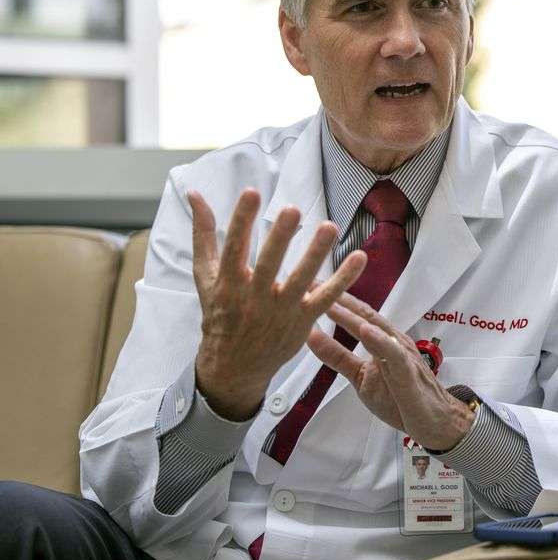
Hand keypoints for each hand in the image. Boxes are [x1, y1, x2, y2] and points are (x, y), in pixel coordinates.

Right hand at [188, 188, 366, 420]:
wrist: (234, 366)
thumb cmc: (219, 314)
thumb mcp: (205, 276)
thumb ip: (204, 234)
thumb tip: (195, 194)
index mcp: (228, 284)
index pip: (234, 248)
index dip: (241, 221)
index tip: (251, 193)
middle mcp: (254, 298)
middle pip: (269, 265)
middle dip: (280, 238)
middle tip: (292, 210)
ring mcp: (281, 311)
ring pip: (301, 280)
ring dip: (316, 254)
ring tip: (329, 226)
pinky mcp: (303, 320)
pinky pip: (326, 299)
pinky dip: (344, 279)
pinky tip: (359, 257)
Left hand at [307, 292, 474, 450]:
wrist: (434, 422)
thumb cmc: (400, 398)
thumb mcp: (360, 376)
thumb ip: (338, 357)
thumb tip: (312, 337)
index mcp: (381, 339)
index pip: (355, 314)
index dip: (333, 299)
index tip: (309, 284)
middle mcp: (392, 340)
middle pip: (364, 314)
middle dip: (338, 298)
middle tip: (313, 282)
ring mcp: (401, 354)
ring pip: (376, 329)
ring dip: (353, 315)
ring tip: (332, 301)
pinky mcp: (408, 372)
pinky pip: (393, 355)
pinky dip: (379, 341)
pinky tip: (365, 331)